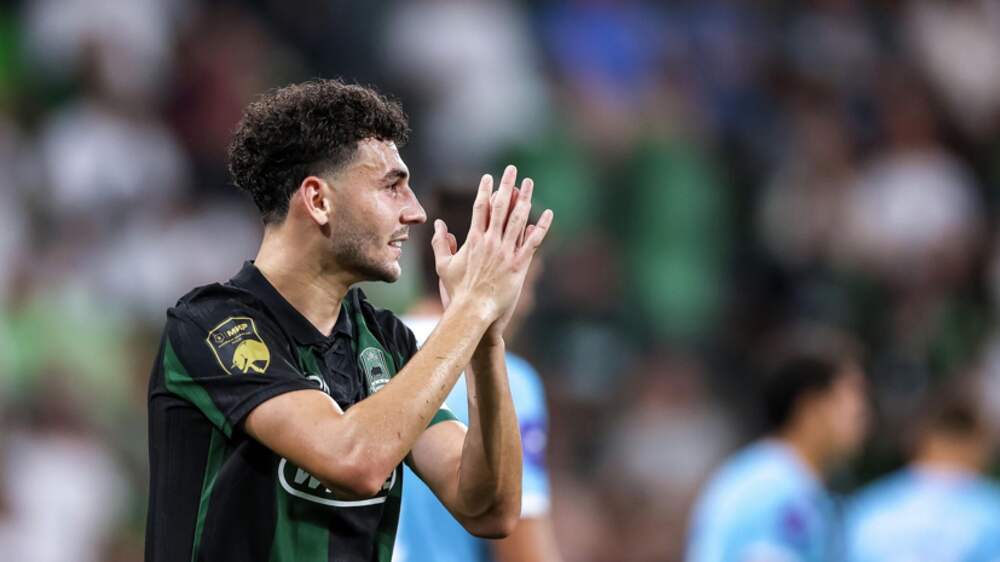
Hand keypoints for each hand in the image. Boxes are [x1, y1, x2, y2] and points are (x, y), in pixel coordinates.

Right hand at [431, 165, 552, 328]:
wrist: (472, 312)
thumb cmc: (457, 292)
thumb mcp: (443, 266)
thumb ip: (440, 243)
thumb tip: (438, 225)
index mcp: (473, 240)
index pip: (480, 208)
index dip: (485, 191)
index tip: (489, 177)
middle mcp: (491, 242)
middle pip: (501, 207)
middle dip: (507, 186)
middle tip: (512, 169)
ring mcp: (506, 253)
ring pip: (518, 220)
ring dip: (525, 199)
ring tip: (529, 183)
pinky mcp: (519, 265)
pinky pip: (533, 242)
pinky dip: (541, 227)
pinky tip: (548, 214)